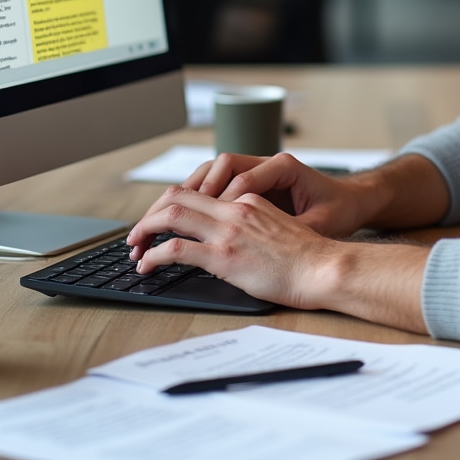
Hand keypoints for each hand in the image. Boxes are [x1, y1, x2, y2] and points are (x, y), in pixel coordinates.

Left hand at [126, 183, 429, 330]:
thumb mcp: (277, 230)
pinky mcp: (224, 256)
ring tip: (134, 249)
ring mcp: (228, 231)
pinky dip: (154, 255)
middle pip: (177, 196)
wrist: (326, 268)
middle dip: (149, 214)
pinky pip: (176, 249)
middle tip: (136, 235)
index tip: (159, 223)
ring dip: (145, 231)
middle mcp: (235, 209)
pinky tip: (147, 266)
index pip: (198, 191)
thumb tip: (229, 244)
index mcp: (247, 200)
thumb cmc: (308, 258)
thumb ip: (251, 227)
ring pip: (171, 216)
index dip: (171, 205)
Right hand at [181, 152, 372, 237]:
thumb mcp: (320, 224)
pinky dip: (203, 195)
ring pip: (215, 170)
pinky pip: (221, 181)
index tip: (206, 226)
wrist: (352, 203)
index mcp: (284, 168)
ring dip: (192, 190)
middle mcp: (268, 163)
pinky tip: (189, 215)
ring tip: (170, 214)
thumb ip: (292, 231)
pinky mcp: (255, 183)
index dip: (221, 203)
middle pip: (219, 166)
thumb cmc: (340, 212)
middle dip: (194, 190)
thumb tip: (266, 247)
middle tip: (170, 215)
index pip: (242, 180)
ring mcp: (259, 170)